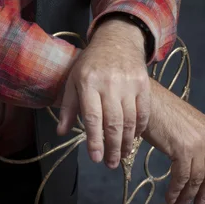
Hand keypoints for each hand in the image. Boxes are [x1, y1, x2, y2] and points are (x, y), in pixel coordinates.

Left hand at [56, 18, 149, 167]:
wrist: (117, 39)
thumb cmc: (91, 62)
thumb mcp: (73, 79)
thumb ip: (68, 106)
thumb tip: (61, 132)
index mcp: (88, 82)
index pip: (92, 117)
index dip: (94, 140)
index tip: (95, 158)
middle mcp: (109, 83)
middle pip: (113, 122)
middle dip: (112, 147)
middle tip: (111, 163)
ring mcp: (129, 82)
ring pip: (129, 120)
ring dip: (127, 142)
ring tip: (122, 155)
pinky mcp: (143, 82)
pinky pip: (143, 111)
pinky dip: (140, 127)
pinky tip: (134, 137)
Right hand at [143, 79, 204, 203]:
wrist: (143, 97)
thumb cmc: (155, 107)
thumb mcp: (180, 123)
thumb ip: (189, 139)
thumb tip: (188, 163)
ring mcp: (196, 142)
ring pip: (196, 179)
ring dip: (188, 197)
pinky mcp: (183, 149)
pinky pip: (182, 178)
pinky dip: (176, 192)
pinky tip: (170, 199)